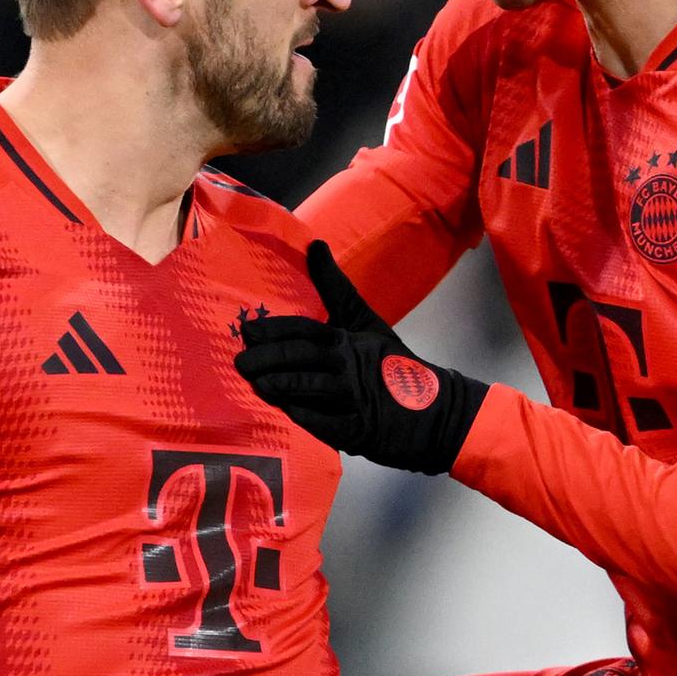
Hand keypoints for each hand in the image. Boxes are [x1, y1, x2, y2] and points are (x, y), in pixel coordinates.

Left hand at [235, 241, 488, 475]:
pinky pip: (324, 423)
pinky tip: (284, 412)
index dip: (275, 330)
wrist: (436, 412)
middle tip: (241, 361)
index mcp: (349, 339)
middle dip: (267, 358)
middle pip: (301, 356)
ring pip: (309, 388)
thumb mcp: (367, 323)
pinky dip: (304, 417)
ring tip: (255, 383)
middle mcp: (350, 365)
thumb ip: (336, 288)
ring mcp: (355, 398)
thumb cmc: (394, 366)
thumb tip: (315, 245)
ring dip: (279, 385)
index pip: (306, 330)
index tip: (248, 331)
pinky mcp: (358, 430)